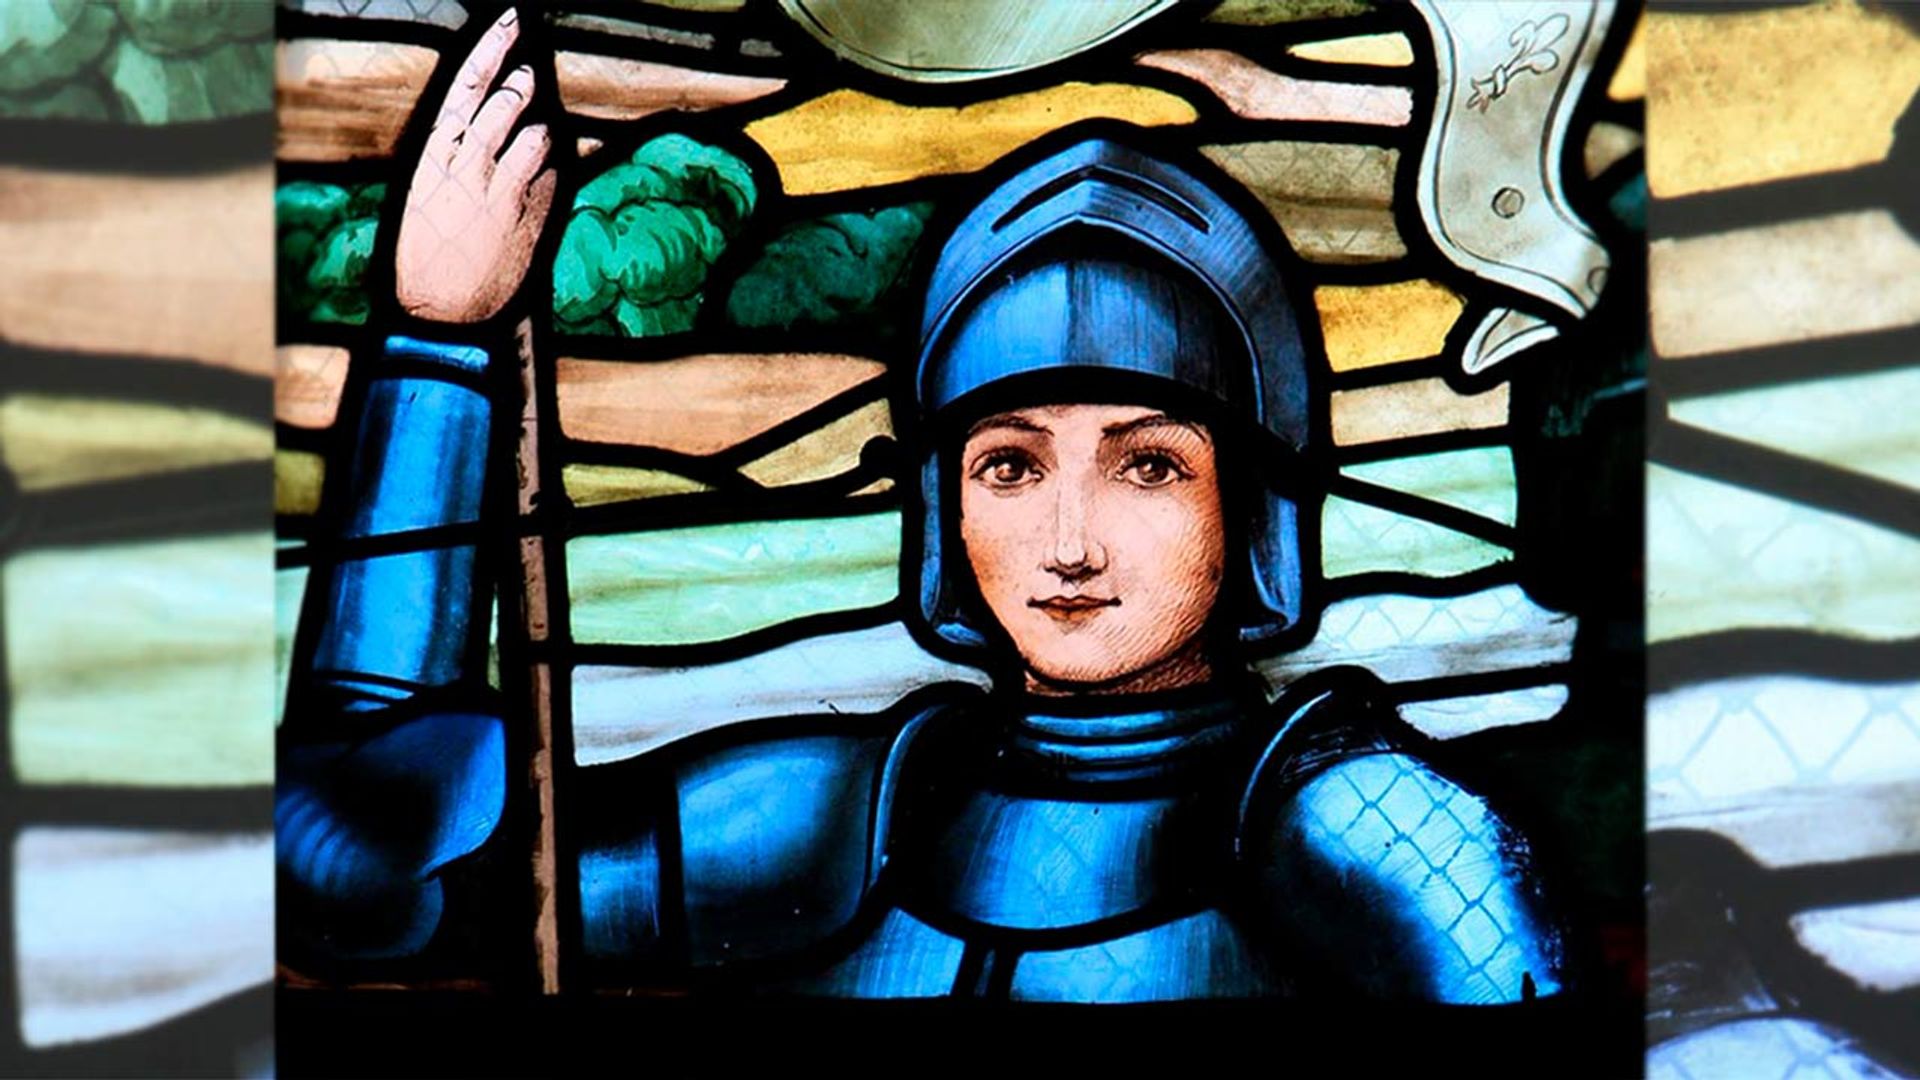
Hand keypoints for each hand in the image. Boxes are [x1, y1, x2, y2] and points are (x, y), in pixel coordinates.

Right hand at [395, 7, 557, 323]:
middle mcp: (471, 165)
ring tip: (531, 134)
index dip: (492, 47)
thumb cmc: (425, 254)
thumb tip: (479, 126)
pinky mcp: (532, 215)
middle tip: (528, 74)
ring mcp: (505, 190)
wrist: (440, 311)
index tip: (510, 20)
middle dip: (522, 82)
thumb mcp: (424, 195)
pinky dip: (551, 173)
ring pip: (537, 134)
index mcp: (435, 154)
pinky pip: (553, 176)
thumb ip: (452, 156)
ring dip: (539, 130)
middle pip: (506, 101)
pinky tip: (537, 186)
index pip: (467, 85)